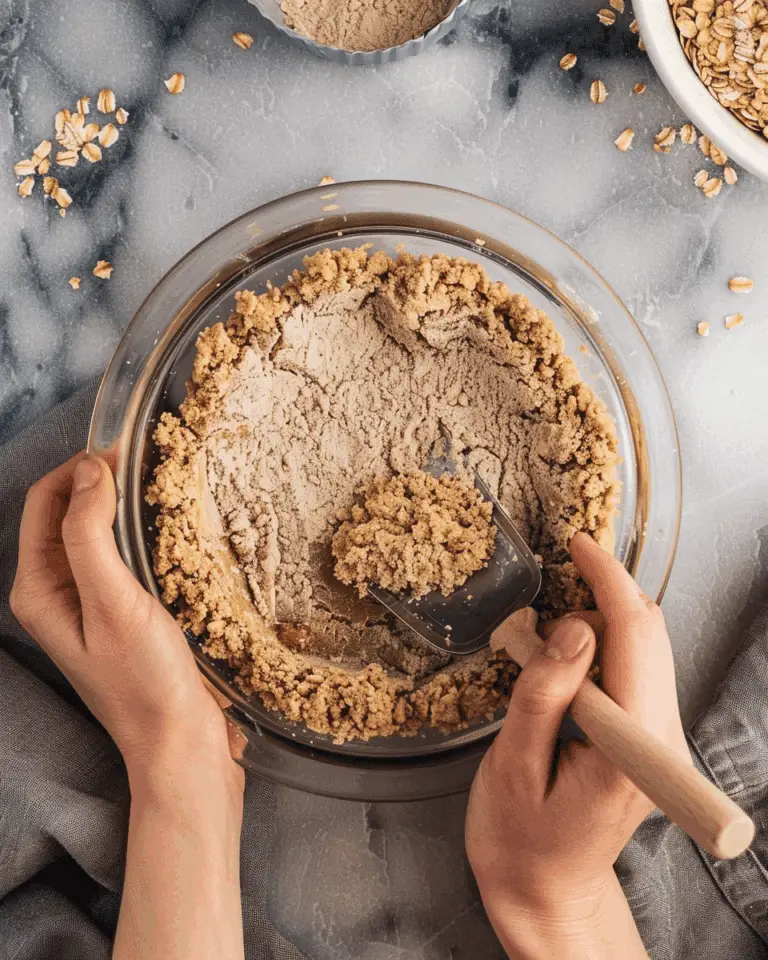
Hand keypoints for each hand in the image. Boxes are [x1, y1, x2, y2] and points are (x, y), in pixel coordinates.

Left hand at [10, 453, 243, 794]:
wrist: (180, 742)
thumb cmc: (145, 682)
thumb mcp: (116, 603)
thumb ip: (92, 535)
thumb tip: (91, 471)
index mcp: (39, 590)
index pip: (45, 502)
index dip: (80, 469)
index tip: (126, 450)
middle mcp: (56, 593)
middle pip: (67, 514)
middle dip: (101, 483)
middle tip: (149, 464)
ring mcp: (88, 604)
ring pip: (97, 533)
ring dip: (123, 507)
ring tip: (161, 488)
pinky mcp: (119, 613)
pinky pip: (121, 557)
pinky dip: (140, 535)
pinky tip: (170, 531)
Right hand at [465, 533, 688, 958]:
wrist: (542, 888)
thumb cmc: (519, 838)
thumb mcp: (513, 765)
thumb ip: (544, 694)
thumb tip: (574, 626)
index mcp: (630, 750)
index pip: (635, 639)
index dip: (608, 582)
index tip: (579, 545)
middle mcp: (659, 741)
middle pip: (648, 635)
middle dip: (601, 595)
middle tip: (547, 588)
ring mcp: (658, 740)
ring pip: (643, 648)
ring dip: (596, 623)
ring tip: (540, 642)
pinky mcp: (646, 738)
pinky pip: (633, 670)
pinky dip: (598, 647)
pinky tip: (561, 660)